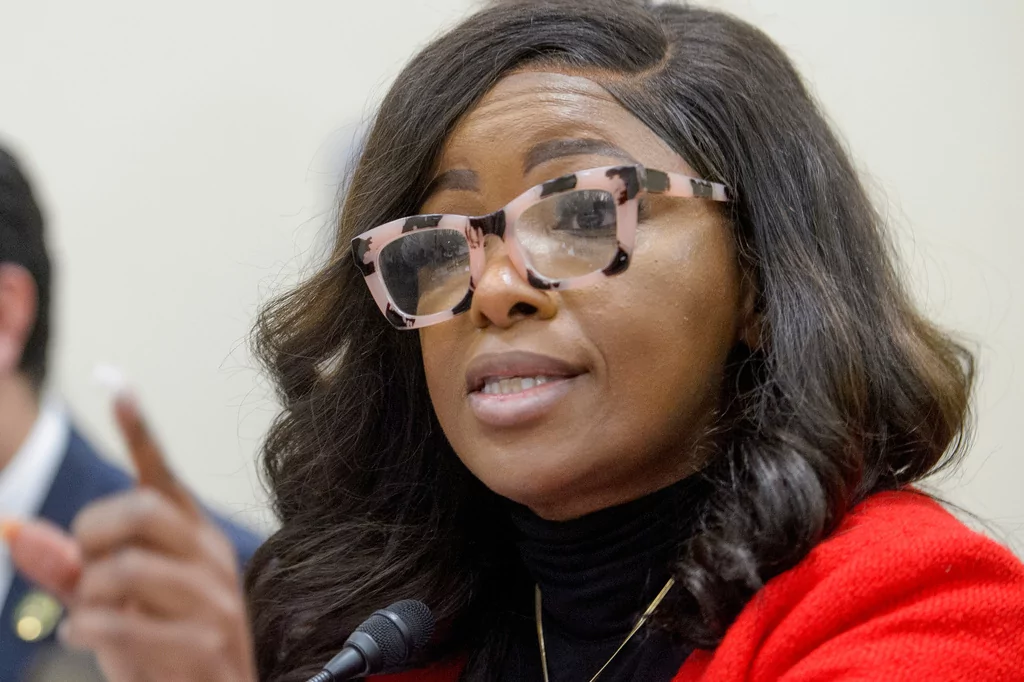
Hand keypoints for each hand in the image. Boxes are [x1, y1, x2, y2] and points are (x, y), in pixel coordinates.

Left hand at [3, 394, 257, 681]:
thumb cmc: (164, 652)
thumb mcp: (111, 607)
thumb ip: (69, 570)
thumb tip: (18, 531)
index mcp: (194, 538)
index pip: (163, 474)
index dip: (138, 428)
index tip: (113, 381)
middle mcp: (212, 558)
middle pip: (140, 511)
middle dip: (91, 535)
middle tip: (84, 566)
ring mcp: (216, 601)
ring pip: (126, 569)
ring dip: (89, 594)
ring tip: (89, 615)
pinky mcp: (207, 645)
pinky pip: (125, 625)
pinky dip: (88, 631)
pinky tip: (86, 638)